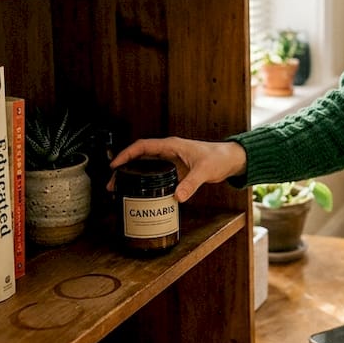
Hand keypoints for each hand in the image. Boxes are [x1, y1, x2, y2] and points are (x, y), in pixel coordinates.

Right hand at [109, 137, 246, 201]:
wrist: (229, 159)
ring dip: (133, 175)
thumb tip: (178, 196)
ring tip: (121, 189)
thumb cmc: (218, 158)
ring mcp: (171, 160)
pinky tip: (141, 192)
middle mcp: (168, 151)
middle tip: (113, 183)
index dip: (127, 154)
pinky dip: (145, 181)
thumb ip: (191, 183)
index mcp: (171, 145)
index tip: (115, 165)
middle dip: (124, 168)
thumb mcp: (204, 170)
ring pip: (145, 165)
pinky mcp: (175, 169)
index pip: (142, 146)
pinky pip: (155, 174)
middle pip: (139, 157)